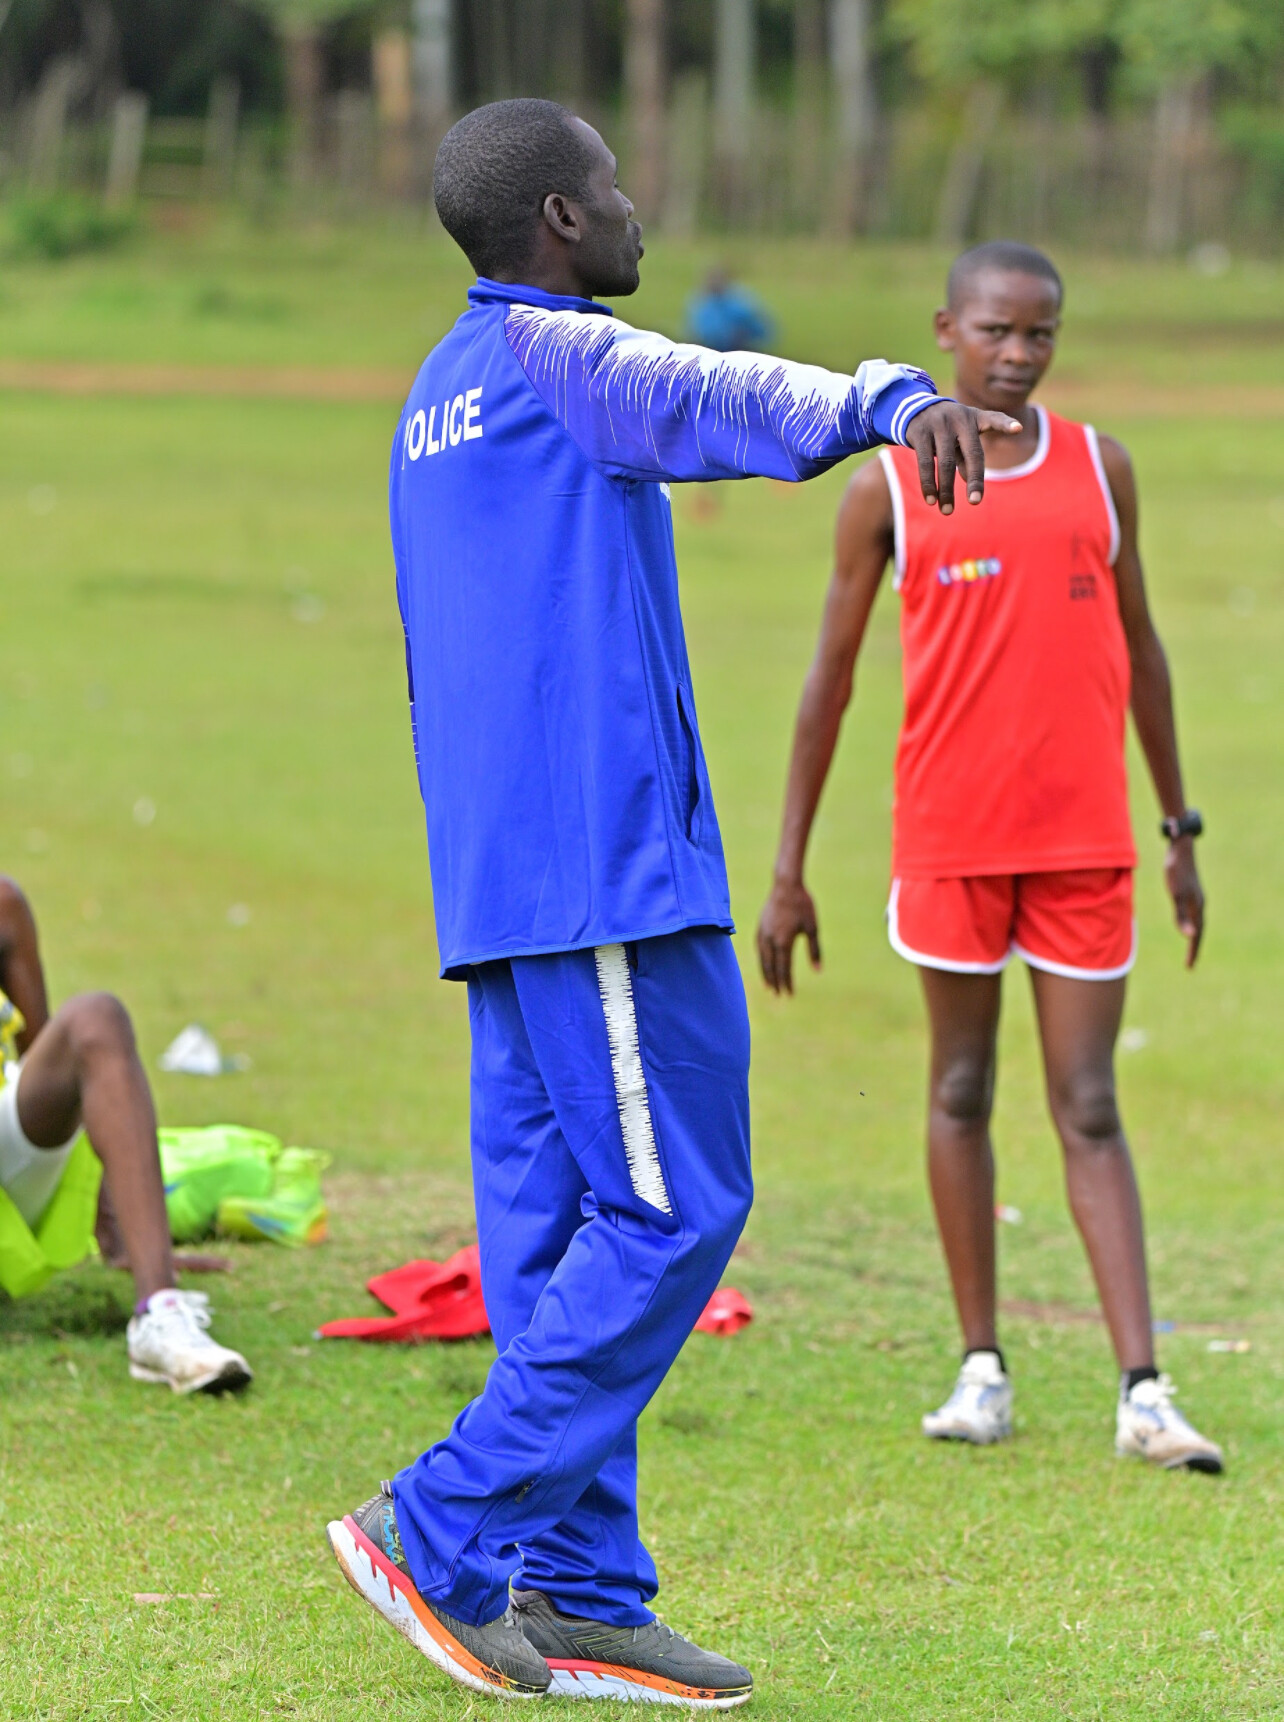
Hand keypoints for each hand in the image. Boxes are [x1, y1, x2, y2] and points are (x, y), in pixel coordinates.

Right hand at [757, 877, 820, 994]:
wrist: (786, 885)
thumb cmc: (803, 906)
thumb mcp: (812, 928)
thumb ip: (814, 950)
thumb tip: (817, 971)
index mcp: (784, 941)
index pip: (784, 968)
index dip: (787, 983)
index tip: (789, 994)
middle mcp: (770, 940)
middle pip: (771, 966)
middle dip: (775, 982)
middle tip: (778, 995)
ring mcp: (763, 933)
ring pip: (762, 958)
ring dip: (765, 973)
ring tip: (769, 985)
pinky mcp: (760, 926)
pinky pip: (759, 947)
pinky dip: (761, 958)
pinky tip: (764, 963)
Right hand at [904, 402, 1020, 514]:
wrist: (914, 408)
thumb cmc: (947, 429)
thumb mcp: (961, 438)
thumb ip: (968, 457)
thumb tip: (971, 482)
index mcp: (975, 418)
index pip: (994, 419)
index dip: (1006, 424)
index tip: (1018, 429)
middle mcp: (959, 418)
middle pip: (972, 453)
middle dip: (975, 479)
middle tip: (975, 502)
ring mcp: (938, 424)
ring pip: (945, 463)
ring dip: (946, 490)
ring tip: (947, 511)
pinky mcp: (920, 433)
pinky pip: (925, 463)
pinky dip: (928, 484)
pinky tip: (931, 500)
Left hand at [1164, 836, 1203, 967]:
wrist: (1180, 849)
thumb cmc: (1176, 872)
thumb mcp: (1176, 895)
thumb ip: (1181, 916)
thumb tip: (1190, 936)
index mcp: (1197, 907)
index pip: (1197, 934)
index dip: (1193, 950)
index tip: (1189, 966)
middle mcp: (1199, 904)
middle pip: (1199, 930)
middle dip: (1194, 947)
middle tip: (1190, 963)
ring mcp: (1195, 897)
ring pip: (1196, 921)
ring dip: (1193, 935)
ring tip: (1190, 946)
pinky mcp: (1190, 891)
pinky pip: (1192, 913)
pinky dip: (1190, 922)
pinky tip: (1185, 923)